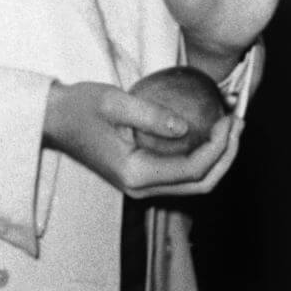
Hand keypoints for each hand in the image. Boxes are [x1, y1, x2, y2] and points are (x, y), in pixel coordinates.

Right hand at [43, 80, 239, 197]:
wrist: (52, 117)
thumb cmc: (78, 107)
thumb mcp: (113, 102)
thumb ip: (150, 115)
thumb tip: (187, 127)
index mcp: (135, 174)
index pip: (192, 169)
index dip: (218, 147)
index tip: (228, 119)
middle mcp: (141, 187)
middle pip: (200, 184)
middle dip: (226, 156)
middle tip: (237, 124)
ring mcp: (141, 185)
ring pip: (193, 183)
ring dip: (217, 158)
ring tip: (228, 128)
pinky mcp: (141, 175)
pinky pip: (181, 175)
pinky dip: (200, 157)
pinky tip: (206, 134)